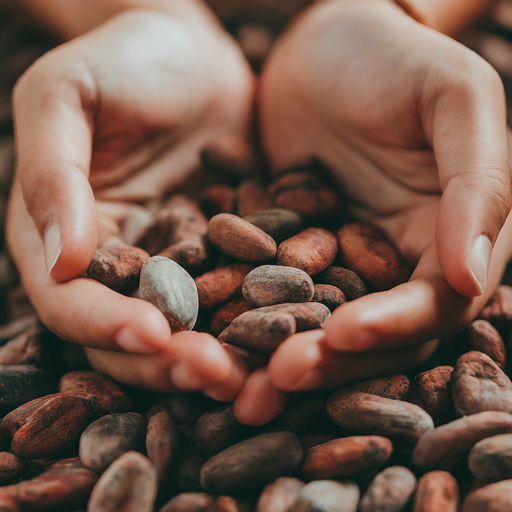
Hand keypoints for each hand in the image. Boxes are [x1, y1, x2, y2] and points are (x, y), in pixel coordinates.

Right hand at [7, 8, 254, 394]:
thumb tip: (59, 260)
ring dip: (219, 358)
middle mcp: (117, 266)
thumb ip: (54, 175)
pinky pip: (238, 298)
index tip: (153, 335)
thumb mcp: (67, 95)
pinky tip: (291, 338)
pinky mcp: (223, 257)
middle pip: (133, 335)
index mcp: (63, 238)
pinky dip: (258, 324)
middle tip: (217, 376)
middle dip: (170, 362)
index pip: (72, 303)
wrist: (190, 53)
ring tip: (256, 377)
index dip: (107, 326)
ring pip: (190, 331)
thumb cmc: (122, 60)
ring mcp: (174, 266)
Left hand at [235, 0, 511, 416]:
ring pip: (315, 328)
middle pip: (371, 336)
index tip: (344, 334)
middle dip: (329, 361)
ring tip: (242, 388)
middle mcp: (393, 265)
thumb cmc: (396, 59)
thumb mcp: (454, 99)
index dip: (393, 326)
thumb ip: (477, 183)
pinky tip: (212, 344)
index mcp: (446, 240)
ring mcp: (337, 264)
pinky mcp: (287, 255)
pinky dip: (245, 324)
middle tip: (278, 380)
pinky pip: (268, 299)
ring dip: (282, 359)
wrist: (326, 45)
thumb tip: (472, 275)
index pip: (432, 305)